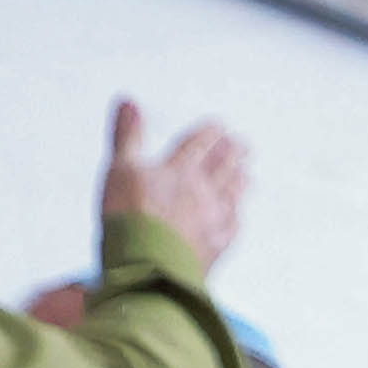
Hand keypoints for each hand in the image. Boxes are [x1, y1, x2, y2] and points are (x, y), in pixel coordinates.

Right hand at [101, 95, 248, 267]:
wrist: (149, 266)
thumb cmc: (130, 216)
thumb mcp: (120, 168)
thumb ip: (127, 135)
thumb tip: (128, 101)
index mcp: (180, 169)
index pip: (200, 144)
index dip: (210, 133)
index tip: (220, 127)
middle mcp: (203, 191)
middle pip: (224, 167)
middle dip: (234, 153)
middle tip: (243, 146)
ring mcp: (213, 219)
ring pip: (233, 194)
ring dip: (241, 181)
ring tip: (246, 174)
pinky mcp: (216, 246)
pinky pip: (233, 226)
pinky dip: (236, 216)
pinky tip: (237, 216)